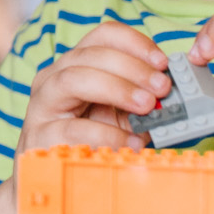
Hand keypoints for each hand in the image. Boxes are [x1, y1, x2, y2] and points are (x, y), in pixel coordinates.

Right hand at [20, 20, 172, 151]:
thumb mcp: (119, 113)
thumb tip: (174, 94)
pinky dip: (107, 134)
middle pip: (89, 55)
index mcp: (74, 64)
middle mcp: (53, 77)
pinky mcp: (40, 134)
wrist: (53, 177)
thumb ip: (140, 99)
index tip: (162, 61)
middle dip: (131, 67)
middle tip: (161, 87)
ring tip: (146, 106)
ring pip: (73, 80)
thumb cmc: (89, 140)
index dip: (134, 42)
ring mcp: (42, 104)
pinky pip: (73, 128)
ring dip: (116, 89)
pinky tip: (130, 142)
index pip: (102, 36)